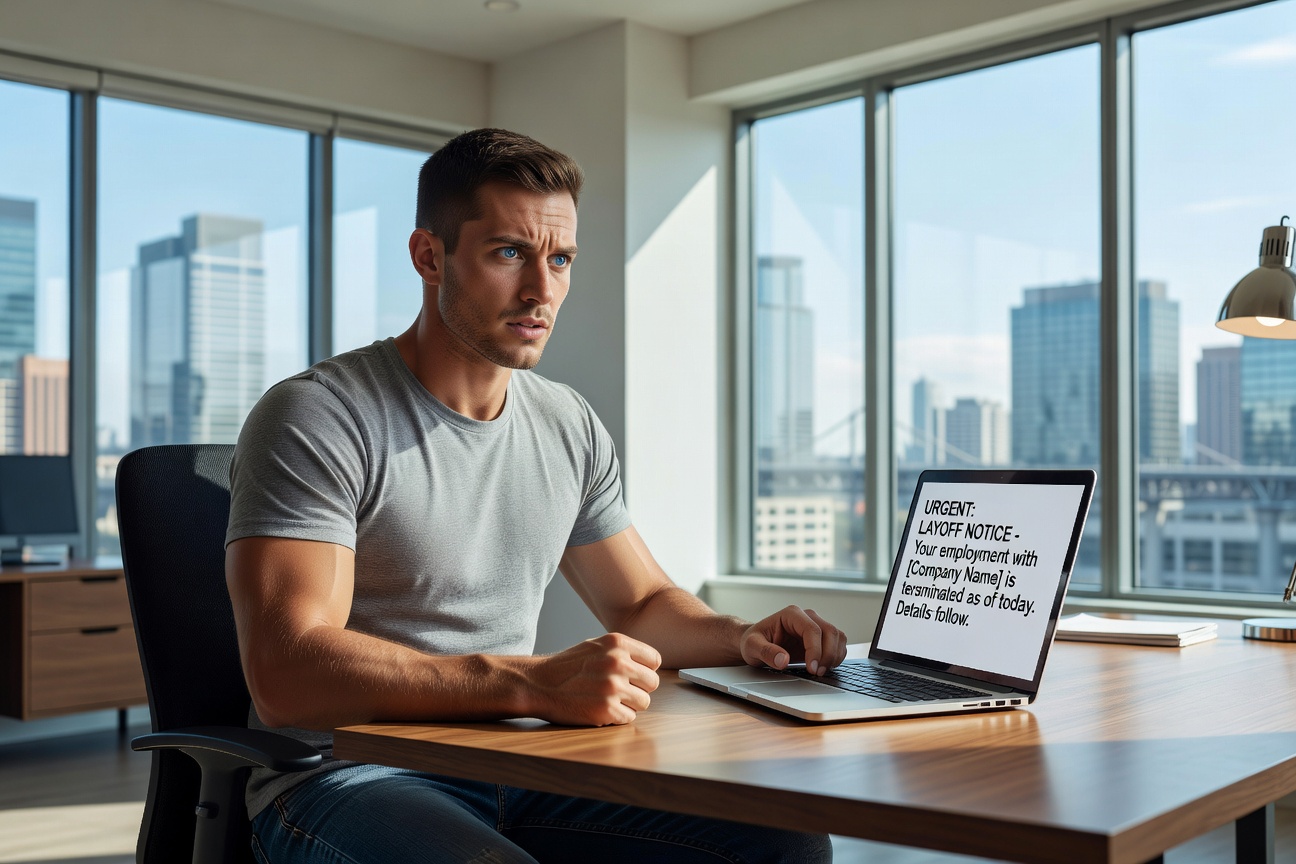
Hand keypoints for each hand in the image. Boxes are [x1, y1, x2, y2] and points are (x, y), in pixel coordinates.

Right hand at [525, 633, 661, 725]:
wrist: (537, 684)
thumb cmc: (567, 667)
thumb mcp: (595, 646)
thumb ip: (622, 651)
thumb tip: (649, 664)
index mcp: (617, 643)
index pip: (654, 660)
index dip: (644, 670)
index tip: (632, 676)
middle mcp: (617, 662)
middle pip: (652, 683)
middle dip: (639, 689)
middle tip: (619, 691)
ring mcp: (612, 686)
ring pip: (644, 702)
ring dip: (629, 705)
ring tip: (608, 700)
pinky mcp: (606, 709)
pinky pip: (629, 718)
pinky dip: (617, 717)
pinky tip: (600, 709)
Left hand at [740, 606, 846, 675]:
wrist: (757, 643)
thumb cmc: (753, 642)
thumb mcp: (752, 647)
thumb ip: (766, 652)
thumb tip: (783, 660)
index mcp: (791, 614)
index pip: (812, 629)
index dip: (815, 650)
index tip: (812, 669)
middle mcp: (807, 616)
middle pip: (830, 632)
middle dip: (828, 655)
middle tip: (817, 673)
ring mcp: (816, 625)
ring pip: (838, 637)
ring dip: (835, 656)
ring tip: (820, 672)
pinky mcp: (821, 637)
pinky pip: (838, 644)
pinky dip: (836, 657)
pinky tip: (824, 668)